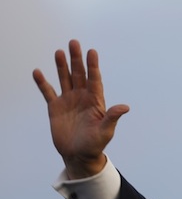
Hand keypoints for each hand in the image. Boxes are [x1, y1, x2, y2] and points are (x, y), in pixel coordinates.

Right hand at [33, 40, 128, 178]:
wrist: (79, 155)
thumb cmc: (95, 144)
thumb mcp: (106, 131)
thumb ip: (112, 117)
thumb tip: (125, 107)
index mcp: (95, 101)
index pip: (94, 79)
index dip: (93, 66)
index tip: (92, 51)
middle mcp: (82, 97)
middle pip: (79, 74)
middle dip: (76, 59)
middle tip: (74, 42)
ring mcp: (68, 101)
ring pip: (64, 79)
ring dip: (61, 66)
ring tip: (59, 52)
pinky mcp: (55, 108)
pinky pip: (48, 92)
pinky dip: (42, 83)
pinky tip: (38, 72)